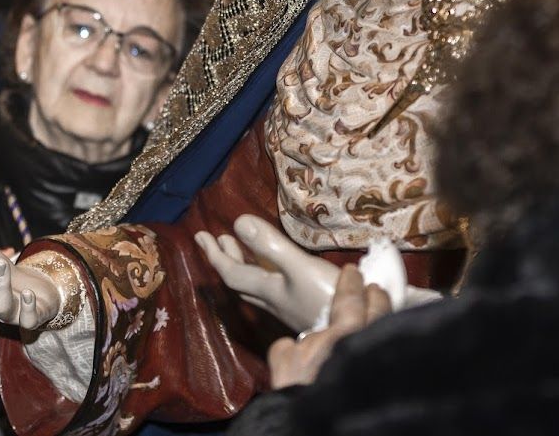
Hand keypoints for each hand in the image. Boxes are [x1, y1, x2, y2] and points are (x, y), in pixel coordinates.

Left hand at [195, 214, 340, 331]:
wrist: (358, 337)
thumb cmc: (328, 299)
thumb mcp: (299, 268)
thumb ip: (270, 246)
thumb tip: (237, 223)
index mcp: (268, 290)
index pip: (231, 273)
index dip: (215, 254)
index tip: (200, 235)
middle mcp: (274, 301)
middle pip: (240, 281)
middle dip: (226, 258)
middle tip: (214, 239)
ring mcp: (289, 308)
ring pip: (256, 286)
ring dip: (244, 265)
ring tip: (238, 246)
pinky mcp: (304, 310)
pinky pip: (272, 289)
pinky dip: (264, 273)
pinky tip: (275, 269)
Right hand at [267, 265, 390, 388]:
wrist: (313, 422)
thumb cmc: (298, 393)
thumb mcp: (284, 365)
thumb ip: (289, 349)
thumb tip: (292, 346)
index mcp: (342, 335)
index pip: (351, 299)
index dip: (352, 283)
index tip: (352, 271)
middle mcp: (365, 344)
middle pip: (380, 313)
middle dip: (378, 299)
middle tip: (375, 288)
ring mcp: (376, 364)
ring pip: (387, 333)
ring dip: (384, 321)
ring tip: (381, 314)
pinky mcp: (384, 381)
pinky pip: (388, 357)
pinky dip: (386, 346)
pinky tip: (382, 348)